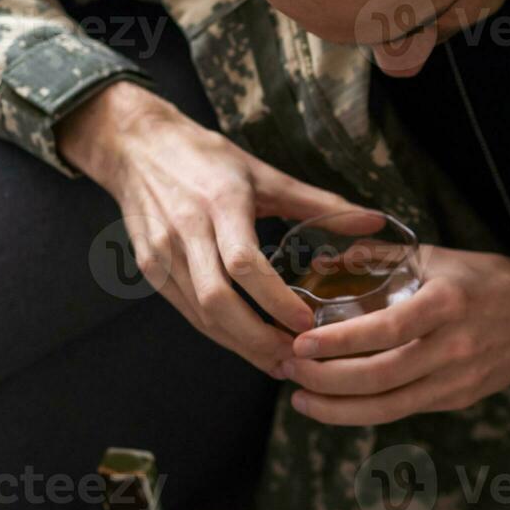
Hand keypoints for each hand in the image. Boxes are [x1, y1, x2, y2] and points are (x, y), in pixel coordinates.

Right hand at [59, 81, 361, 375]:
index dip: (274, 300)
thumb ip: (319, 203)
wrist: (135, 146)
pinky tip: (248, 345)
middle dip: (257, 339)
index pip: (244, 263)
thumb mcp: (265, 174)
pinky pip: (187, 311)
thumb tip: (373, 221)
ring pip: (200, 314)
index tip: (307, 323)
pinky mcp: (150, 268)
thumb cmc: (206, 158)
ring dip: (240, 345)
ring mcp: (162, 254)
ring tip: (279, 362)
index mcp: (219, 204)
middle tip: (296, 358)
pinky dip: (219, 333)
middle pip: (217, 301)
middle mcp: (186, 232)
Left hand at [280, 246, 509, 424]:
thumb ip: (383, 258)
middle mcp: (455, 347)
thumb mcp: (439, 257)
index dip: (339, 343)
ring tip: (301, 397)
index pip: (386, 330)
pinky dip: (364, 410)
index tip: (300, 343)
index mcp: (448, 303)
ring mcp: (459, 379)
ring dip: (338, 408)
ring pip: (389, 407)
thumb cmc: (489, 280)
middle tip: (288, 369)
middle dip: (327, 379)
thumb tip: (329, 259)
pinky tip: (335, 403)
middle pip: (381, 377)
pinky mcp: (459, 399)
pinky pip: (404, 410)